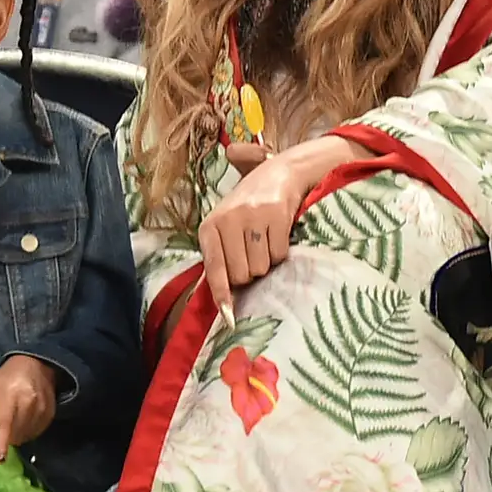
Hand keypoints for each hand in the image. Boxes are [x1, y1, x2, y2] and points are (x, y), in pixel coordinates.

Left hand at [0, 355, 58, 460]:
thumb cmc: (4, 379)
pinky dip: (29, 432)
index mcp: (8, 396)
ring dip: (18, 435)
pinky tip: (25, 422)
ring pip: (26, 436)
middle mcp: (27, 402)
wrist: (33, 364)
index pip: (5, 423)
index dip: (2, 442)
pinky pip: (37, 433)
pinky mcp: (50, 413)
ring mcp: (41, 408)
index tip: (0, 458)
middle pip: (16, 434)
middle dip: (7, 437)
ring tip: (14, 421)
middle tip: (4, 426)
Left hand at [200, 135, 370, 308]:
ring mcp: (252, 216)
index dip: (222, 294)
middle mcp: (227, 220)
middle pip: (242, 275)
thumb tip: (221, 300)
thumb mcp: (225, 228)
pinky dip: (281, 252)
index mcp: (209, 226)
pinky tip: (277, 234)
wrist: (279, 174)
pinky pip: (280, 255)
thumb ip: (220, 258)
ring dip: (266, 262)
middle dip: (250, 272)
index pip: (214, 268)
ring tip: (264, 240)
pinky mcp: (276, 214)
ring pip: (261, 267)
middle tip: (253, 253)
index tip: (229, 317)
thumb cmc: (247, 209)